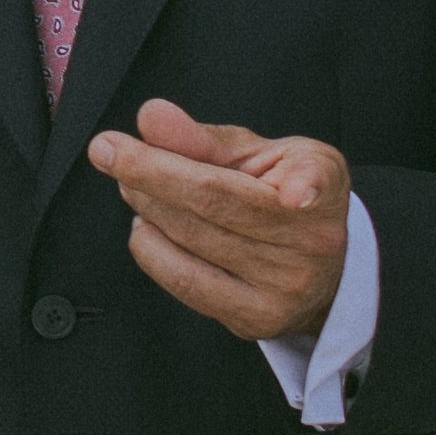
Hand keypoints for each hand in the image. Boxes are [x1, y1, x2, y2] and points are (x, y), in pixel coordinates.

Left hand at [93, 98, 353, 345]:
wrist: (317, 271)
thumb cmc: (282, 194)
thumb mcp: (260, 154)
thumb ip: (203, 138)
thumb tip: (150, 117)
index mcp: (325, 188)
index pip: (309, 181)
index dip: (304, 186)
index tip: (294, 193)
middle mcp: (314, 242)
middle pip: (216, 202)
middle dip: (150, 172)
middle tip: (110, 150)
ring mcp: (286, 287)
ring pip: (192, 239)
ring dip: (145, 205)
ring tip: (130, 183)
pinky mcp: (255, 318)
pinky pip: (183, 279)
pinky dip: (150, 245)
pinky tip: (147, 223)